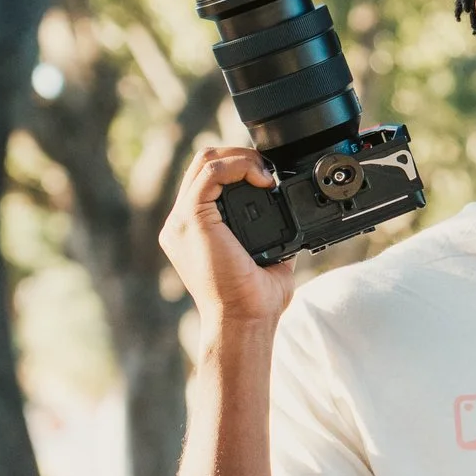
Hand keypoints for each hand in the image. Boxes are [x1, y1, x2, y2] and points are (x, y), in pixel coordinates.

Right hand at [159, 146, 298, 337]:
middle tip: (269, 169)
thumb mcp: (267, 256)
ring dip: (240, 157)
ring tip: (266, 172)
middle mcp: (181, 223)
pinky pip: (211, 172)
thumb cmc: (254, 300)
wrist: (244, 320)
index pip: (206, 180)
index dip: (237, 167)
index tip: (267, 175)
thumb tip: (294, 218)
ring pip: (204, 160)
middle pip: (203, 163)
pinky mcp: (191, 219)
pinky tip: (261, 178)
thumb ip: (271, 233)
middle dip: (239, 155)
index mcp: (193, 231)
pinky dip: (238, 166)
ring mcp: (182, 221)